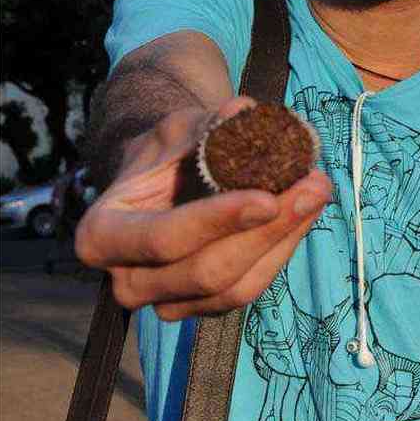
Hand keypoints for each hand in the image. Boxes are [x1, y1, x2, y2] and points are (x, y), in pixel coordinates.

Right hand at [75, 95, 331, 319]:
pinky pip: (248, 289)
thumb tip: (244, 112)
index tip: (268, 198)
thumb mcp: (177, 129)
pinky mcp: (201, 307)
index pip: (165, 238)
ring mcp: (165, 303)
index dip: (218, 221)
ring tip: (317, 192)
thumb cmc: (164, 153)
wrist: (161, 182)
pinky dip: (280, 252)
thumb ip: (206, 125)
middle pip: (207, 272)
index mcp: (102, 237)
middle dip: (267, 231)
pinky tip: (304, 214)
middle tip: (314, 186)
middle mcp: (128, 281)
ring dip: (283, 242)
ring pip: (235, 289)